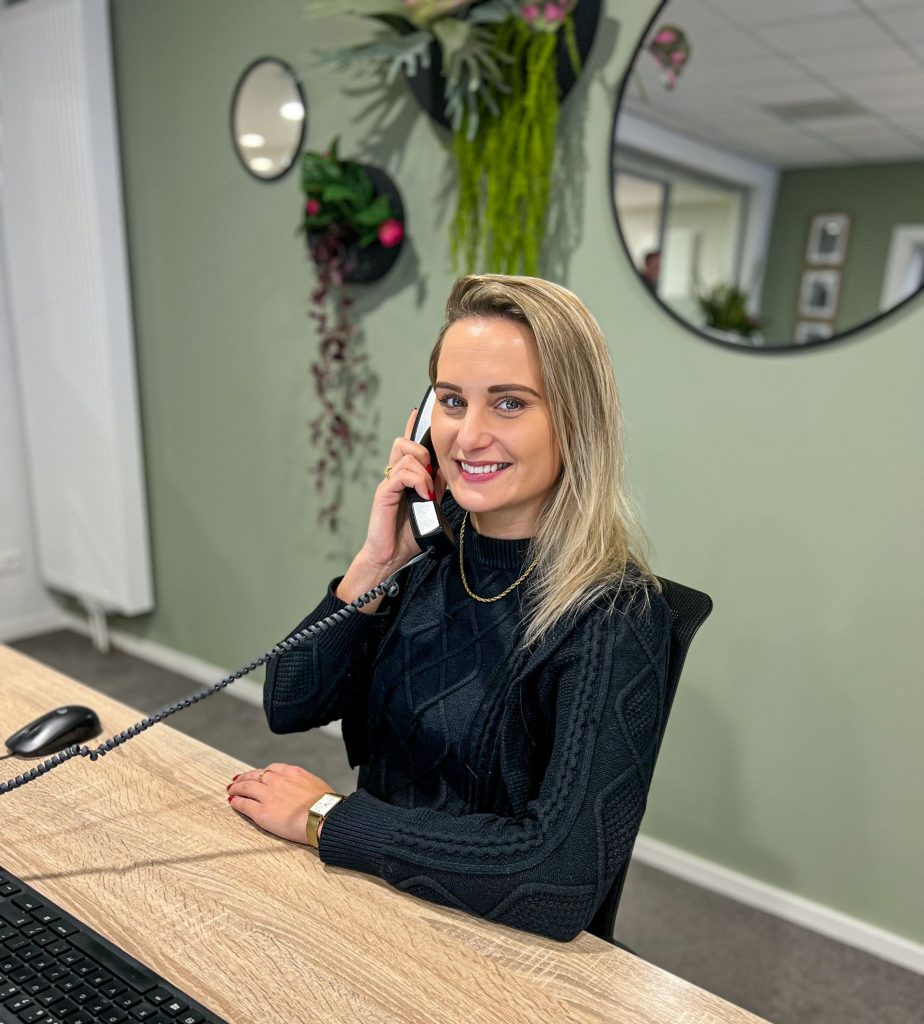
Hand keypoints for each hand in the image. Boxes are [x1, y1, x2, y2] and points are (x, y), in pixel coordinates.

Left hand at [227, 763, 334, 845]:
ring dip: (237, 788)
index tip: (258, 775)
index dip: (262, 772)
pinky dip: (236, 802)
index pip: (271, 769)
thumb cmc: (326, 805)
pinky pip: (244, 804)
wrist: (323, 816)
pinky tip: (232, 802)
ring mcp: (267, 795)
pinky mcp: (261, 812)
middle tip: (238, 780)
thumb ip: (305, 784)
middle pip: (255, 775)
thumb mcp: (316, 785)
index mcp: (292, 772)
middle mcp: (277, 780)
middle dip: (245, 778)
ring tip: (231, 790)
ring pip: (246, 787)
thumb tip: (306, 791)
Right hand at [360, 406, 447, 571]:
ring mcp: (388, 484)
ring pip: (405, 456)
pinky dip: (416, 480)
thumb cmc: (410, 533)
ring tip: (428, 490)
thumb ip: (436, 486)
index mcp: (406, 477)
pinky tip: (423, 494)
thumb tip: (448, 470)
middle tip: (431, 473)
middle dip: (422, 450)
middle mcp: (395, 476)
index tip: (419, 413)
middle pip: (404, 443)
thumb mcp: (430, 506)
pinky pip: (400, 474)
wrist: (392, 555)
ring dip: (422, 470)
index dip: (413, 428)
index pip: (409, 446)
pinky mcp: (383, 494)